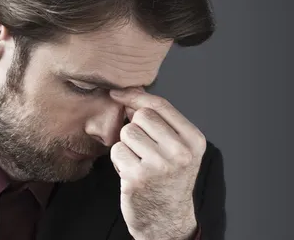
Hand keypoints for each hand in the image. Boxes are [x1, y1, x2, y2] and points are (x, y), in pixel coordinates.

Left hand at [108, 88, 205, 239]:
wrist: (166, 219)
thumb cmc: (168, 178)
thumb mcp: (177, 148)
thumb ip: (159, 120)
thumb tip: (130, 92)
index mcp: (194, 140)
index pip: (160, 105)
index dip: (135, 96)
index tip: (118, 94)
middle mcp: (181, 153)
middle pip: (141, 116)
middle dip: (134, 127)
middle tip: (141, 148)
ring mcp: (160, 166)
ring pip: (126, 133)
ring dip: (126, 145)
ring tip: (138, 162)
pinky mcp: (138, 178)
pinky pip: (116, 151)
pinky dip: (118, 160)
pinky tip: (131, 173)